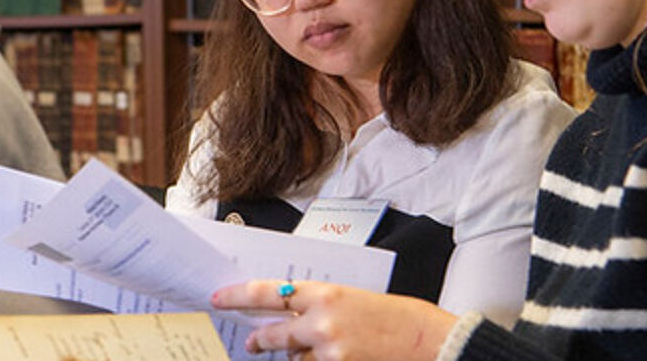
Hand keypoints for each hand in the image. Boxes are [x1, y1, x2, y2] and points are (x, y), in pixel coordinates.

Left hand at [212, 280, 457, 360]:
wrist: (426, 340)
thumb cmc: (395, 317)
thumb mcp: (353, 299)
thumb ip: (320, 306)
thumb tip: (291, 316)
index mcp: (325, 293)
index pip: (269, 292)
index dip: (238, 296)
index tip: (219, 298)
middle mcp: (322, 322)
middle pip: (273, 333)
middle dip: (261, 340)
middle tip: (253, 342)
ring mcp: (328, 350)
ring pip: (294, 357)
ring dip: (298, 355)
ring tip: (319, 348)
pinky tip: (336, 357)